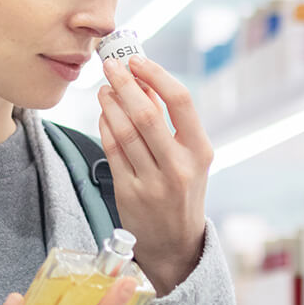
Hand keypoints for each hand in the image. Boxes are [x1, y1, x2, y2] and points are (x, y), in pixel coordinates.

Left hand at [98, 56, 213, 295]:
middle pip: (146, 113)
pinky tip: (103, 114)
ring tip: (104, 88)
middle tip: (110, 65)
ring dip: (109, 103)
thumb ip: (171, 123)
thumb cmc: (183, 192)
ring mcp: (153, 182)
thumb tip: (145, 81)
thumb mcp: (190, 158)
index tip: (138, 60)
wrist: (176, 245)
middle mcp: (178, 167)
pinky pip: (111, 150)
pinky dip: (104, 125)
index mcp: (200, 152)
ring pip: (124, 130)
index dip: (156, 75)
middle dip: (124, 83)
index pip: (181, 101)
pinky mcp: (128, 193)